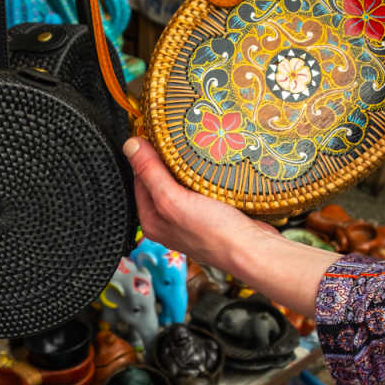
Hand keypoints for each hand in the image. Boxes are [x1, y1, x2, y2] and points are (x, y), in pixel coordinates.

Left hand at [123, 138, 274, 272]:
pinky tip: (210, 165)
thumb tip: (130, 146)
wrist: (254, 249)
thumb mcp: (173, 199)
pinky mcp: (212, 212)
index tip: (156, 135)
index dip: (146, 155)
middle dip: (168, 159)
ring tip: (194, 148)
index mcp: (151, 220)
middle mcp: (168, 220)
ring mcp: (191, 216)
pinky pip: (202, 186)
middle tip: (177, 138)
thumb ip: (151, 173)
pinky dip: (204, 174)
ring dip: (188, 165)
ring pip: (183, 181)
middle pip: (161, 179)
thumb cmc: (214, 233)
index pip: (139, 178)